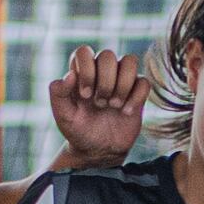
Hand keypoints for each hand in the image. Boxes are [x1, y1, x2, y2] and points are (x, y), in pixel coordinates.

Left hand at [45, 47, 148, 165]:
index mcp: (81, 73)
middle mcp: (101, 72)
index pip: (84, 52)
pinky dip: (136, 97)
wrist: (99, 151)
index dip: (86, 70)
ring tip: (114, 106)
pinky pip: (144, 82)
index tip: (84, 95)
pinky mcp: (137, 92)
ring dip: (122, 85)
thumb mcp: (63, 116)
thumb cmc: (78, 131)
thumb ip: (58, 94)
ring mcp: (121, 80)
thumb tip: (70, 74)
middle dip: (105, 81)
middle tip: (99, 104)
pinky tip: (126, 113)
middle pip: (108, 55)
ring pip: (130, 61)